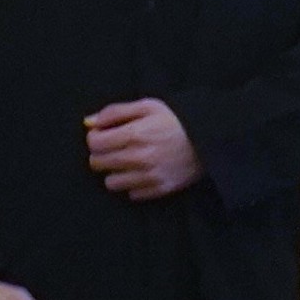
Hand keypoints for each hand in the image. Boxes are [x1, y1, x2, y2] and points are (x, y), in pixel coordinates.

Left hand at [81, 99, 196, 200]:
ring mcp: (148, 177)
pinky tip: (142, 172)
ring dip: (115, 171)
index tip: (103, 135)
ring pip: (111, 183)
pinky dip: (133, 183)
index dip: (95, 138)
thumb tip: (89, 122)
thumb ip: (115, 112)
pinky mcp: (159, 190)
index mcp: (134, 134)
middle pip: (98, 164)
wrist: (210, 139)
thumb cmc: (177, 119)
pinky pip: (131, 193)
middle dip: (101, 154)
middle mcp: (138, 158)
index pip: (94, 144)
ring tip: (127, 161)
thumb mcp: (148, 106)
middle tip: (114, 147)